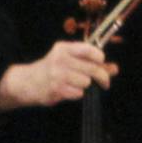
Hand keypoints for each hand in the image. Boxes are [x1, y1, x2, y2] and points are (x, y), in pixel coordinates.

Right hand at [0, 41, 115, 109]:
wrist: (27, 82)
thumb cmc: (53, 70)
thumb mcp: (69, 61)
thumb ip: (92, 63)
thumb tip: (114, 69)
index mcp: (64, 48)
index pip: (90, 50)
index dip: (100, 58)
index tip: (101, 64)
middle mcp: (60, 59)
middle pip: (93, 68)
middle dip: (102, 77)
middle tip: (104, 82)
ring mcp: (57, 74)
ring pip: (86, 82)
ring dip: (86, 86)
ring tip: (76, 85)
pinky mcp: (55, 88)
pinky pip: (78, 93)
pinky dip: (77, 94)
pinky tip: (69, 91)